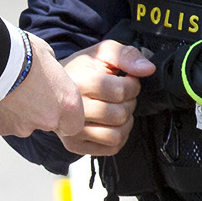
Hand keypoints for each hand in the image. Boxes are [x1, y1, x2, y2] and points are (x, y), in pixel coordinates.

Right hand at [0, 35, 83, 141]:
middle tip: (25, 90)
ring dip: (17, 111)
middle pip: (46, 123)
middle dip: (38, 111)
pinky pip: (1, 123)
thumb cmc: (22, 52)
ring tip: (6, 89)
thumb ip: (52, 77)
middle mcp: (48, 120)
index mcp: (67, 103)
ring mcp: (22, 127)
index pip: (73, 124)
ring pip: (22, 124)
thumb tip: (49, 79)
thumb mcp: (48, 58)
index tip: (54, 104)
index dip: (63, 116)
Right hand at [60, 40, 156, 158]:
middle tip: (120, 95)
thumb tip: (148, 69)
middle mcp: (72, 110)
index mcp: (77, 84)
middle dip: (128, 103)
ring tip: (117, 109)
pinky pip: (111, 148)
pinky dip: (119, 136)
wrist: (53, 87)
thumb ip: (126, 55)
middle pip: (120, 114)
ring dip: (125, 122)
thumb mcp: (102, 52)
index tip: (125, 80)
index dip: (132, 84)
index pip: (120, 91)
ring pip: (116, 134)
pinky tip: (112, 123)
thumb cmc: (82, 70)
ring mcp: (72, 131)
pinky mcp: (74, 145)